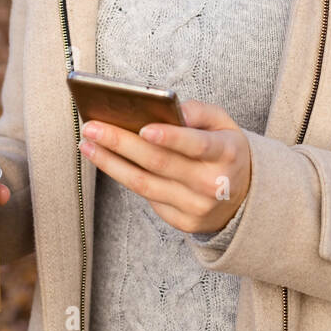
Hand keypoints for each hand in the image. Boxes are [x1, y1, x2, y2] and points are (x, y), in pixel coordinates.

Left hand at [78, 98, 251, 234]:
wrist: (243, 197)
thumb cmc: (225, 151)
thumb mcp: (224, 124)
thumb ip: (199, 111)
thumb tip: (172, 108)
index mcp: (226, 153)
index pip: (197, 145)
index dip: (170, 137)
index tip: (143, 127)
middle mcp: (212, 183)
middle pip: (160, 163)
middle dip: (122, 143)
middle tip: (92, 127)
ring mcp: (196, 206)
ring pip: (145, 184)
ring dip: (111, 162)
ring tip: (87, 143)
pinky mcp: (182, 222)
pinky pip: (146, 197)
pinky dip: (123, 176)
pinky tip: (105, 160)